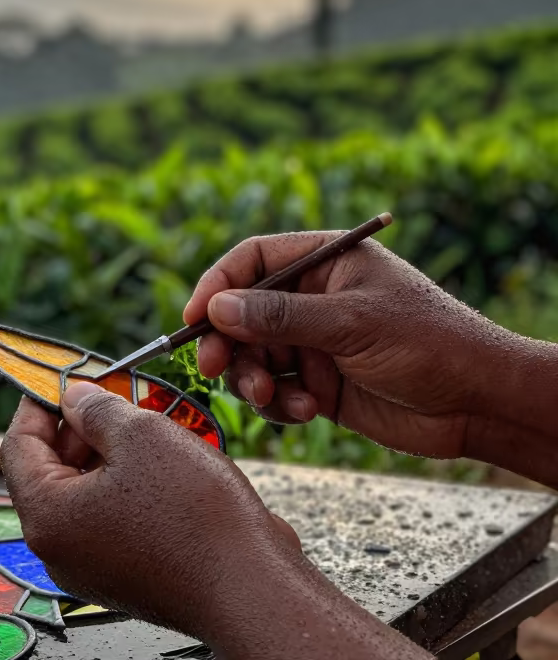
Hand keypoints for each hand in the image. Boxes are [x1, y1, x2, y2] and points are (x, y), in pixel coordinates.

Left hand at [1, 382, 426, 659]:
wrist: (252, 586)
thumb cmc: (196, 517)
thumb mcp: (142, 435)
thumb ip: (98, 410)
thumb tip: (75, 398)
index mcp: (49, 518)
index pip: (18, 446)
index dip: (40, 402)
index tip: (63, 376)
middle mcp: (61, 551)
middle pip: (49, 470)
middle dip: (78, 424)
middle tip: (111, 390)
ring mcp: (94, 566)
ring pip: (84, 492)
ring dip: (106, 450)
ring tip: (143, 419)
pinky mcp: (127, 573)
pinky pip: (111, 516)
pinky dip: (126, 481)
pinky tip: (161, 458)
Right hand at [184, 232, 542, 460]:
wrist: (478, 402)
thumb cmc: (428, 342)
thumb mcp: (352, 323)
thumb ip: (282, 317)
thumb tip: (217, 307)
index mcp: (324, 261)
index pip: (254, 260)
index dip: (218, 285)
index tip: (194, 317)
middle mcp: (314, 298)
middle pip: (244, 312)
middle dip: (228, 341)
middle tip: (212, 366)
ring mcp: (316, 341)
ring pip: (255, 355)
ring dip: (254, 378)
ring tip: (273, 397)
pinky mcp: (320, 383)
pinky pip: (278, 390)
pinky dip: (281, 403)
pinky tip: (305, 412)